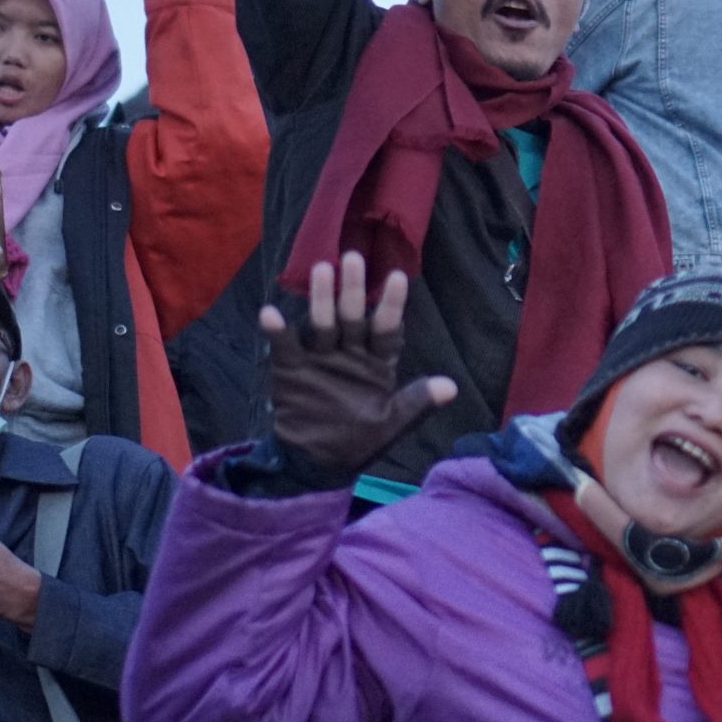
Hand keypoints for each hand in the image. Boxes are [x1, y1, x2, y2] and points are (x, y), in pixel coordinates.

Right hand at [263, 253, 456, 477]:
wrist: (318, 463)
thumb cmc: (360, 440)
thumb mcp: (392, 423)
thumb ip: (417, 402)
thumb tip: (451, 387)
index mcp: (377, 361)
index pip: (387, 328)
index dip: (392, 304)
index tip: (398, 277)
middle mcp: (349, 351)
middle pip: (353, 316)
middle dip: (353, 289)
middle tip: (354, 258)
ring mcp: (320, 357)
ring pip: (322, 323)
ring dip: (321, 298)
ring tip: (321, 270)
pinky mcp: (291, 368)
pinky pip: (284, 346)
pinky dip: (277, 331)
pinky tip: (271, 313)